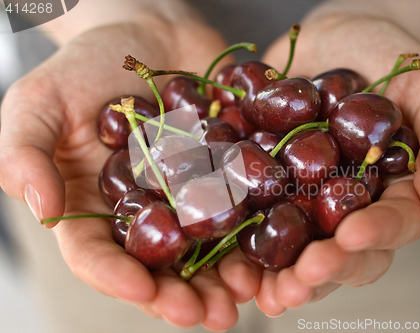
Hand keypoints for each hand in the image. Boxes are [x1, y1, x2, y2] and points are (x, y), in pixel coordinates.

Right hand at [0, 17, 256, 329]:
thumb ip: (25, 154)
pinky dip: (254, 229)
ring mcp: (185, 195)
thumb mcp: (39, 103)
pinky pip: (240, 206)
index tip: (144, 293)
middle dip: (183, 294)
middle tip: (209, 317)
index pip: (97, 255)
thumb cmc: (84, 67)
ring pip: (205, 246)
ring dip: (226, 276)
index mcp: (92, 207)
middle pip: (159, 265)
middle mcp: (142, 211)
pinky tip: (272, 247)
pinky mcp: (223, 174)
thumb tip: (42, 208)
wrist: (147, 35)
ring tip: (247, 296)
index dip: (117, 278)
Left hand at [250, 15, 419, 314]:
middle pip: (343, 252)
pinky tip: (229, 260)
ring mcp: (307, 198)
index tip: (351, 237)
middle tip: (299, 282)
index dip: (374, 235)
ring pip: (298, 248)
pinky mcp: (269, 186)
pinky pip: (256, 217)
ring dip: (281, 275)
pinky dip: (243, 242)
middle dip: (322, 270)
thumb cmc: (388, 54)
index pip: (393, 223)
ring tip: (266, 291)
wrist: (330, 36)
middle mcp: (349, 204)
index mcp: (392, 189)